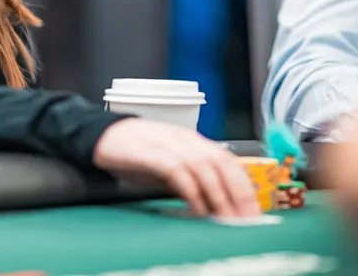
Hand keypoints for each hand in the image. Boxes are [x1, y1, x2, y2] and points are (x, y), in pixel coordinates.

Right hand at [92, 118, 260, 217]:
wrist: (103, 136)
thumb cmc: (139, 153)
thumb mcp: (172, 166)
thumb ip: (193, 181)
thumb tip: (215, 207)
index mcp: (195, 142)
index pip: (229, 162)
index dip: (244, 187)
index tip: (254, 213)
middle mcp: (187, 140)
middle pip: (222, 163)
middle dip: (238, 194)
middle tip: (246, 221)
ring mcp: (169, 144)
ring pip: (203, 167)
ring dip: (218, 195)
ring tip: (226, 219)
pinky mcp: (150, 152)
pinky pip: (176, 170)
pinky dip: (190, 190)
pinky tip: (196, 207)